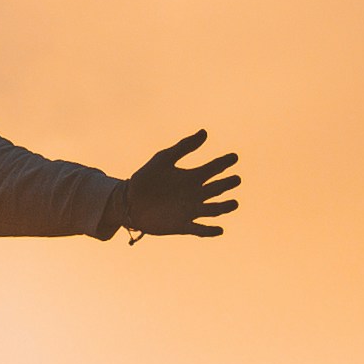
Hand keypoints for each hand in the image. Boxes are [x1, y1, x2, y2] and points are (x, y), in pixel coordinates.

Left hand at [113, 131, 238, 239]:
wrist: (128, 202)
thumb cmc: (145, 179)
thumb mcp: (163, 159)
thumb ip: (184, 147)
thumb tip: (205, 132)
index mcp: (192, 177)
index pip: (214, 168)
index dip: (224, 162)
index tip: (234, 156)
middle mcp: (195, 194)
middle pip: (218, 189)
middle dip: (228, 184)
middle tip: (235, 179)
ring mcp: (190, 210)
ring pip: (213, 210)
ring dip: (224, 207)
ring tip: (234, 203)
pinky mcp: (182, 226)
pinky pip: (199, 229)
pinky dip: (210, 231)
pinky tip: (219, 229)